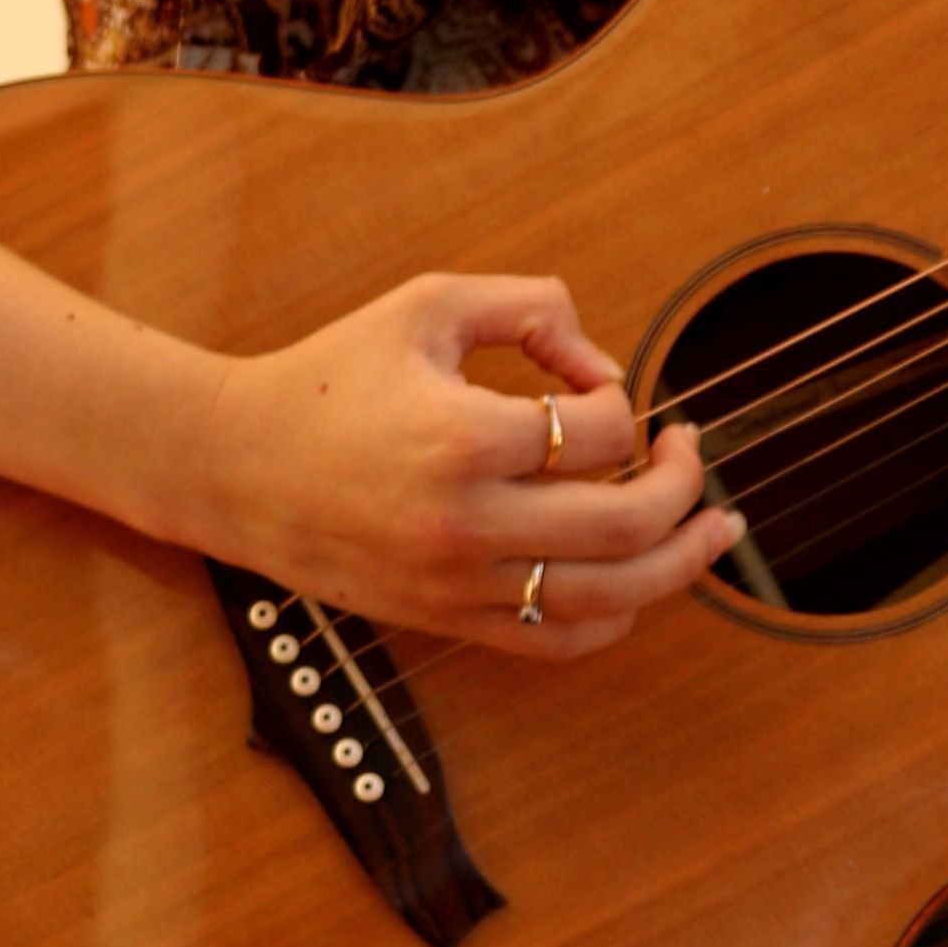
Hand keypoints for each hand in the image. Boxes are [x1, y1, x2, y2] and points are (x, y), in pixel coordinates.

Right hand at [193, 270, 746, 660]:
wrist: (235, 464)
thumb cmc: (331, 378)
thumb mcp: (428, 305)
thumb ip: (530, 306)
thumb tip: (603, 364)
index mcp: (463, 439)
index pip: (598, 430)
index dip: (620, 399)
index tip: (592, 384)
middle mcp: (467, 523)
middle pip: (627, 522)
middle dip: (684, 484)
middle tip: (691, 451)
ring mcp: (458, 583)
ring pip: (609, 596)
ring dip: (679, 563)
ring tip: (713, 530)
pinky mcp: (446, 619)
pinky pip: (556, 640)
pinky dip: (614, 617)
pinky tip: (640, 583)